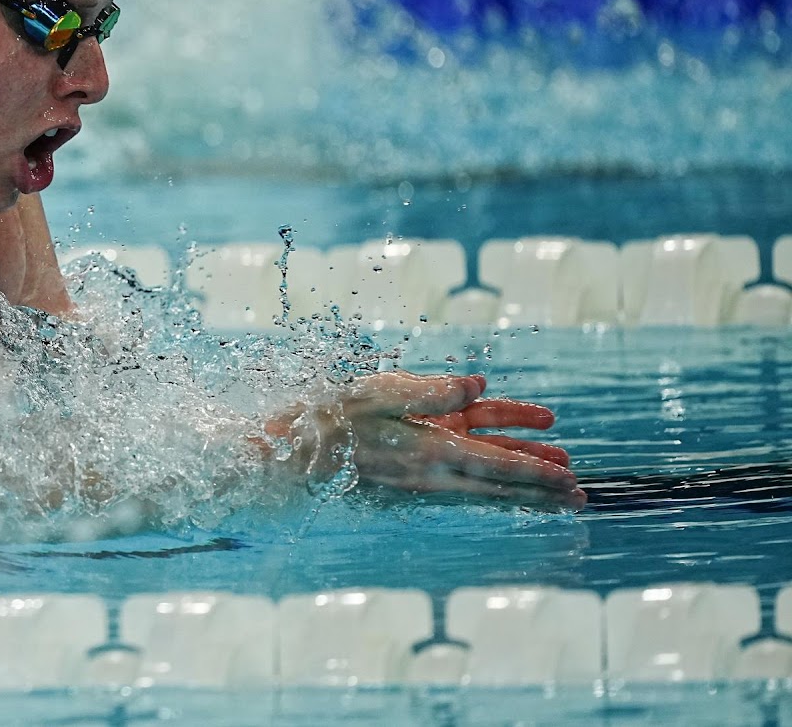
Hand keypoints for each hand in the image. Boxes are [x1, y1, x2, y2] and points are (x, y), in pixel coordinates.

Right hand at [342, 372, 584, 509]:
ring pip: (485, 474)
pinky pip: (464, 466)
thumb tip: (479, 385)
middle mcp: (433, 470)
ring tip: (561, 471)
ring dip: (522, 474)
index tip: (567, 480)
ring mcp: (426, 471)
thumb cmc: (338, 415)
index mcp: (429, 452)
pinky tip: (510, 458)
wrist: (302, 450)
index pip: (494, 465)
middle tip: (580, 497)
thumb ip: (432, 390)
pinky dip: (492, 465)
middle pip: (499, 483)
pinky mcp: (418, 466)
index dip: (534, 473)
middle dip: (541, 488)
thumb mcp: (382, 392)